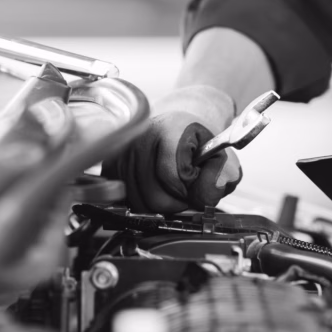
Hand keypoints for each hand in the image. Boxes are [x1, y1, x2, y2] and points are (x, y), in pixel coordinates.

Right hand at [103, 85, 241, 214]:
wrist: (177, 126)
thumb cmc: (197, 144)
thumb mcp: (221, 157)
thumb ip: (221, 178)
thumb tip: (203, 198)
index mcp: (171, 128)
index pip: (174, 177)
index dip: (189, 189)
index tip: (194, 181)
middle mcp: (140, 136)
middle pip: (154, 196)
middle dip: (175, 203)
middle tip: (184, 192)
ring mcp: (122, 151)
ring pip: (139, 202)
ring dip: (159, 205)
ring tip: (170, 189)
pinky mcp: (110, 164)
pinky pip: (125, 200)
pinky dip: (142, 202)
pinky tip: (153, 189)